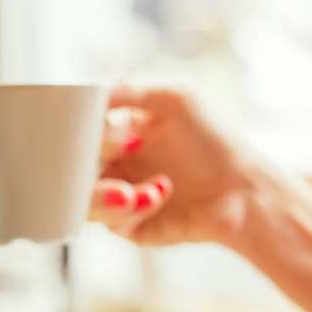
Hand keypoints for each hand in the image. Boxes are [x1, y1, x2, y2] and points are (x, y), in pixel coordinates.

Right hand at [89, 84, 255, 247]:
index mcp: (116, 128)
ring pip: (80, 198)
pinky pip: (109, 220)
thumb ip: (128, 88)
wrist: (243, 192)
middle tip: (126, 150)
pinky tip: (159, 194)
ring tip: (129, 193)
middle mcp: (112, 160)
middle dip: (87, 163)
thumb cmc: (215, 139)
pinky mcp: (127, 224)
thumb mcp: (175, 95)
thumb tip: (85, 93)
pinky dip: (132, 207)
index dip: (80, 130)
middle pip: (68, 165)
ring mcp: (116, 193)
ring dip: (102, 195)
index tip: (109, 130)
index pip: (75, 127)